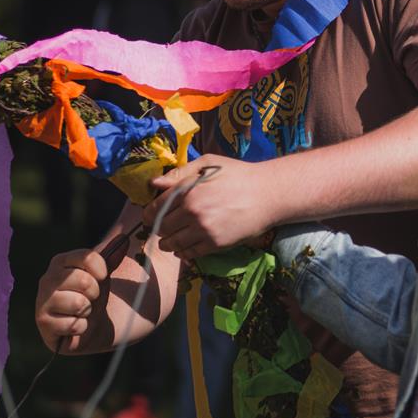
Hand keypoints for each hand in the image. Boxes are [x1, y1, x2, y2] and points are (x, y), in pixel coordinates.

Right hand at [34, 249, 107, 352]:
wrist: (87, 326)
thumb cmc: (92, 296)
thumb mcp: (102, 276)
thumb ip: (112, 257)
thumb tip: (124, 239)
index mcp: (60, 261)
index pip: (88, 257)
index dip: (102, 270)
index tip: (102, 277)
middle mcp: (47, 279)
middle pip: (85, 281)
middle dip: (95, 293)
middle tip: (90, 298)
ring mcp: (42, 301)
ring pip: (79, 303)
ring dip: (88, 311)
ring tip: (82, 312)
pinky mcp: (43, 324)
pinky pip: (74, 324)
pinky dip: (81, 327)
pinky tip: (75, 325)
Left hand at [145, 155, 274, 259]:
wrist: (268, 194)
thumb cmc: (239, 174)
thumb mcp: (209, 163)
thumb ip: (180, 173)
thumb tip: (154, 184)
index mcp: (187, 191)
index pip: (155, 208)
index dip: (149, 214)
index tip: (150, 216)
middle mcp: (192, 213)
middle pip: (162, 228)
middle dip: (158, 229)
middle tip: (162, 228)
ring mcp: (203, 230)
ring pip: (173, 244)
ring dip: (167, 244)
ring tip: (169, 241)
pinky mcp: (215, 244)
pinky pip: (190, 253)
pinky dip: (183, 253)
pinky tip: (183, 249)